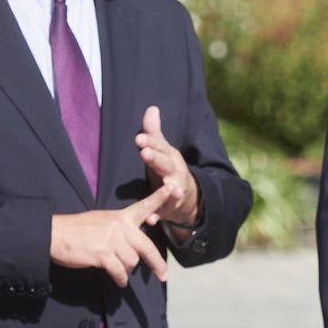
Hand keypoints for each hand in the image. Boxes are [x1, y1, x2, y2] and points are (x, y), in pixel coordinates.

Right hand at [50, 185, 175, 285]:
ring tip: (118, 271)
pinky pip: (119, 271)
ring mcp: (112, 240)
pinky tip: (118, 281)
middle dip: (157, 264)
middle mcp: (120, 227)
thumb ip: (120, 229)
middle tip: (163, 276)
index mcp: (121, 216)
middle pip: (147, 247)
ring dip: (126, 270)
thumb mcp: (103, 221)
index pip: (145, 205)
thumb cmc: (78, 230)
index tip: (175, 188)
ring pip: (132, 262)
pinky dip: (120, 279)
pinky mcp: (103, 254)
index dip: (161, 197)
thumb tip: (132, 245)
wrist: (57, 233)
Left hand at [135, 105, 200, 226]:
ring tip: (168, 188)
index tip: (139, 137)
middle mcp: (174, 171)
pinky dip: (158, 216)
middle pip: (165, 163)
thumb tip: (151, 108)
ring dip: (169, 190)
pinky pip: (163, 213)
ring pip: (172, 188)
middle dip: (155, 158)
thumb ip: (154, 132)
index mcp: (169, 156)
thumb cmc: (168, 169)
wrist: (188, 196)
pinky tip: (151, 220)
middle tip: (145, 152)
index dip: (150, 141)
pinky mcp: (170, 208)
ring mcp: (174, 189)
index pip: (159, 146)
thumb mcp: (162, 150)